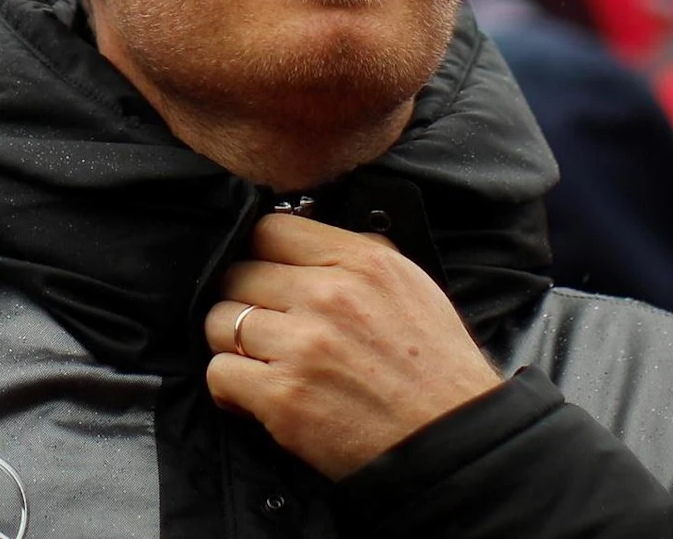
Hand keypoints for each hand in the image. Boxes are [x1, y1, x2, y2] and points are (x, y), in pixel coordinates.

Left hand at [203, 213, 500, 479]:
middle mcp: (328, 295)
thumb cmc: (435, 369)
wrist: (452, 443)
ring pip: (220, 323)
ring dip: (234, 344)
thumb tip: (306, 238)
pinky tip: (257, 396)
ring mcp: (303, 346)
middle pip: (236, 275)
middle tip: (266, 327)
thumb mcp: (411, 285)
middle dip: (244, 301)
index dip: (259, 254)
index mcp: (360, 261)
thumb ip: (358, 252)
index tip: (264, 276)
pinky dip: (231, 388)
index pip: (268, 229)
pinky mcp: (284, 398)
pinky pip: (219, 373)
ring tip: (262, 362)